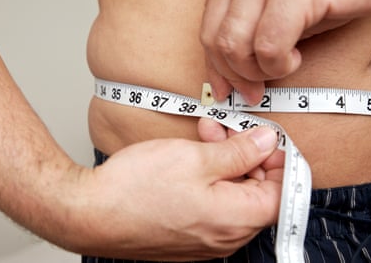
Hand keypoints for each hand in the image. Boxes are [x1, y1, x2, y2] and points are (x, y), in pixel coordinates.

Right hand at [69, 126, 282, 260]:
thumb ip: (239, 152)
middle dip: (247, 155)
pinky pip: (213, 207)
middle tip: (226, 129)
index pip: (281, 193)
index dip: (279, 161)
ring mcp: (205, 240)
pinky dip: (210, 181)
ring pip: (233, 197)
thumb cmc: (136, 189)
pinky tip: (191, 159)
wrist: (89, 214)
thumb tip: (267, 142)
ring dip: (225, 164)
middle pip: (256, 193)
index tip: (267, 139)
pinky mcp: (187, 235)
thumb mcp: (195, 158)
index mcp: (235, 220)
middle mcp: (225, 238)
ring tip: (205, 135)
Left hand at [200, 0, 370, 103]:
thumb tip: (223, 86)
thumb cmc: (321, 1)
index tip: (226, 93)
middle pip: (218, 42)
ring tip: (282, 66)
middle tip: (255, 91)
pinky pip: (269, 45)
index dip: (215, 69)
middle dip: (236, 77)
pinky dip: (279, 65)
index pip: (207, 33)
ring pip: (236, 45)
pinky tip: (295, 59)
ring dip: (258, 71)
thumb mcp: (273, 21)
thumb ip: (244, 42)